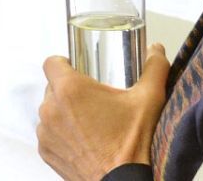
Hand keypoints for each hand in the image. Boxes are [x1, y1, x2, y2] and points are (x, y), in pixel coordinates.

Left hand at [37, 45, 170, 180]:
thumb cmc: (132, 145)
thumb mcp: (149, 99)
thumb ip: (154, 68)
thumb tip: (156, 49)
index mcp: (70, 89)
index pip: (51, 62)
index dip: (63, 62)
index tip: (76, 68)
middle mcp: (51, 109)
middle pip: (52, 86)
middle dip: (69, 89)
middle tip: (93, 98)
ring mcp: (46, 132)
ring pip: (50, 110)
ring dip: (63, 111)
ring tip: (88, 120)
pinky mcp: (46, 151)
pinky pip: (48, 133)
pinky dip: (61, 133)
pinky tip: (81, 138)